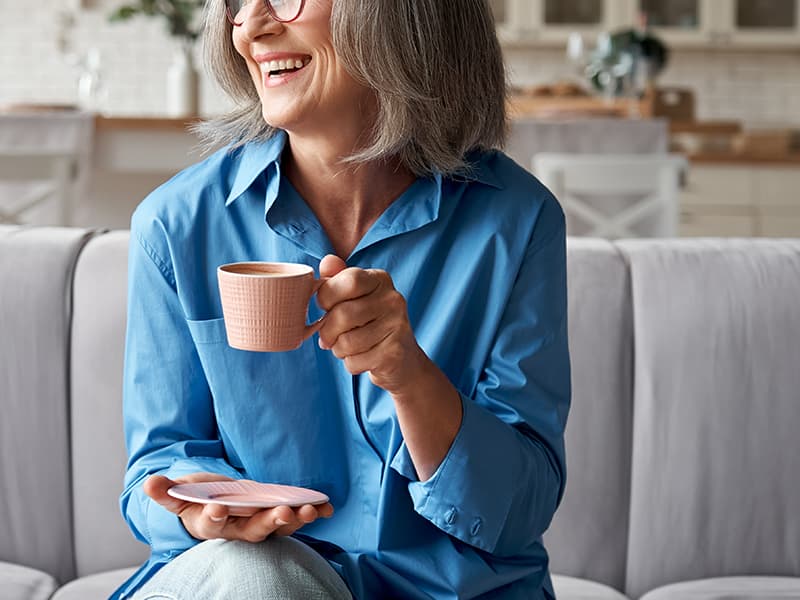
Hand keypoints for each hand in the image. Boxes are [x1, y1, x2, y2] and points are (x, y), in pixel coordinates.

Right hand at [143, 472, 333, 542]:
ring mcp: (260, 523)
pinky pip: (296, 518)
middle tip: (282, 512)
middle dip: (268, 522)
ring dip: (295, 519)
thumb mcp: (179, 494)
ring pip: (278, 526)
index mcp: (211, 524)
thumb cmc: (196, 499)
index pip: (213, 525)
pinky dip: (312, 513)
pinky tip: (326, 508)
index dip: (216, 517)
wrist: (214, 504)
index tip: (219, 509)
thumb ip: (165, 491)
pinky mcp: (277, 515)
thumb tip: (148, 482)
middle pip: (254, 531)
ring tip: (309, 511)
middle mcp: (238, 529)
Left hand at [316, 255, 428, 394]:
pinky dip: (351, 364)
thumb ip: (338, 278)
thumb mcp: (355, 297)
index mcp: (380, 280)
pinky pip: (355, 361)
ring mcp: (397, 326)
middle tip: (329, 337)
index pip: (348, 280)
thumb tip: (327, 261)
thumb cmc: (370, 324)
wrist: (403, 360)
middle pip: (343, 314)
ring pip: (346, 342)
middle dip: (327, 331)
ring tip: (347, 347)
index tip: (326, 307)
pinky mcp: (394, 353)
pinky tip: (363, 358)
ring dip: (338, 350)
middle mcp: (393, 299)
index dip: (326, 297)